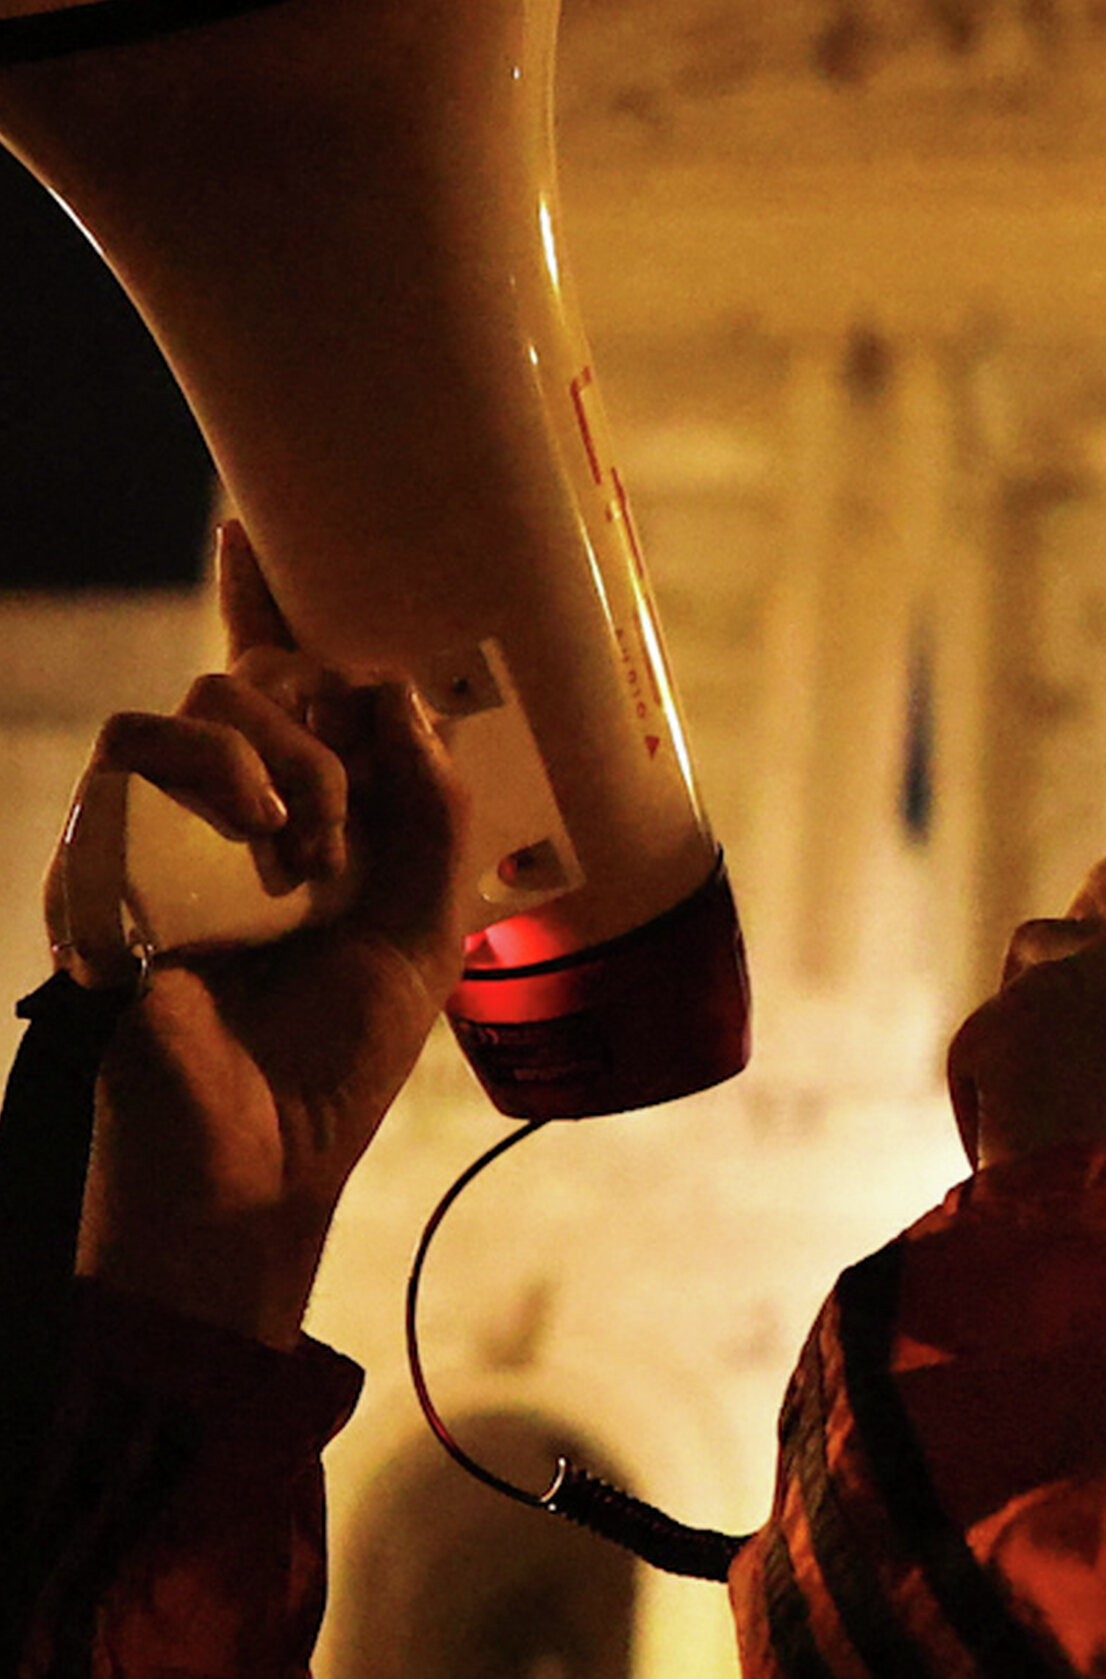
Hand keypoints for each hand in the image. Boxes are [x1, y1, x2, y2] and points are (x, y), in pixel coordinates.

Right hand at [75, 524, 471, 1348]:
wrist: (253, 1158)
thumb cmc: (332, 1059)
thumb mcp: (424, 926)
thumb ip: (430, 808)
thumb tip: (393, 689)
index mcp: (314, 816)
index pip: (292, 683)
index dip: (268, 596)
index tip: (254, 520)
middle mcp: (233, 807)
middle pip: (268, 672)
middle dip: (329, 725)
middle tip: (343, 828)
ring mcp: (162, 826)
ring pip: (211, 698)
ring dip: (284, 763)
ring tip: (303, 859)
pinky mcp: (103, 851)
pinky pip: (137, 750)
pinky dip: (217, 779)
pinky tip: (259, 852)